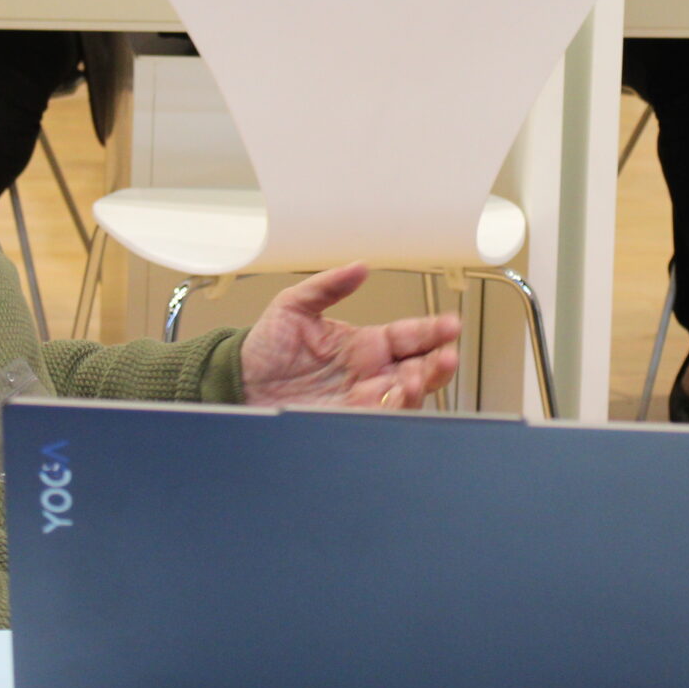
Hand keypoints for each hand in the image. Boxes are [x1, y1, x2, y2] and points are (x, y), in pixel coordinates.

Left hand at [240, 264, 460, 408]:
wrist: (238, 385)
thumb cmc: (263, 349)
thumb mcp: (293, 306)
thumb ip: (327, 286)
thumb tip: (359, 267)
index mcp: (364, 345)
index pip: (409, 336)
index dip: (432, 331)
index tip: (450, 325)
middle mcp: (369, 373)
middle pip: (418, 369)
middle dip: (437, 363)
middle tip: (447, 355)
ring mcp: (360, 398)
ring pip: (405, 396)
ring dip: (418, 387)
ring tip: (418, 377)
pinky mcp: (346, 420)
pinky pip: (378, 417)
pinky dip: (390, 408)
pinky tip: (394, 396)